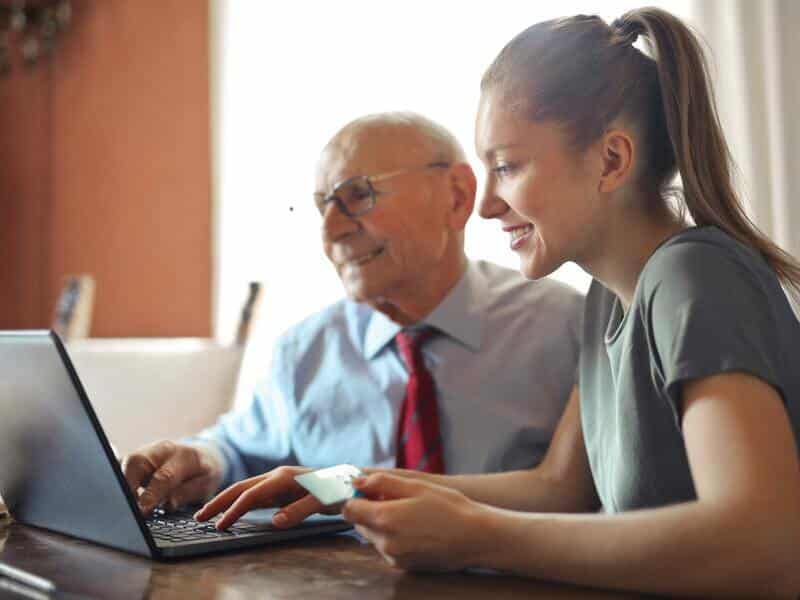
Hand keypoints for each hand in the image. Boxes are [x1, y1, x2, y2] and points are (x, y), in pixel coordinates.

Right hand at [122, 440, 223, 515]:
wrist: (204, 454)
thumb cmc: (204, 472)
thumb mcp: (207, 484)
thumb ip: (188, 492)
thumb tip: (168, 504)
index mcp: (184, 455)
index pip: (163, 475)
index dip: (151, 494)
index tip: (142, 510)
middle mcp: (162, 449)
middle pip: (136, 462)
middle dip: (127, 486)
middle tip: (127, 509)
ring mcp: (147, 451)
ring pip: (125, 463)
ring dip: (121, 484)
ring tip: (123, 505)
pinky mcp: (136, 458)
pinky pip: (122, 466)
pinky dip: (119, 480)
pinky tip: (119, 495)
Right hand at [194, 466, 336, 529]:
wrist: (351, 480)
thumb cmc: (338, 489)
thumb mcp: (323, 501)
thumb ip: (300, 510)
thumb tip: (275, 522)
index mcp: (283, 477)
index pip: (251, 495)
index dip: (234, 510)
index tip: (220, 525)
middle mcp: (277, 476)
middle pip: (241, 488)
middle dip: (219, 502)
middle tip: (198, 517)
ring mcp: (278, 482)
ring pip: (245, 490)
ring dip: (226, 501)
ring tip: (208, 515)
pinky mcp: (281, 488)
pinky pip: (255, 495)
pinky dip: (239, 502)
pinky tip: (233, 511)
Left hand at [342, 473, 488, 571]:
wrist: (475, 538)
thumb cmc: (449, 508)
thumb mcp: (416, 486)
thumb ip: (382, 482)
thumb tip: (358, 481)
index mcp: (384, 519)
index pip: (349, 509)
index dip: (355, 496)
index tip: (367, 489)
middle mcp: (384, 542)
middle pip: (359, 523)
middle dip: (369, 509)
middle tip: (393, 498)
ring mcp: (393, 557)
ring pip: (373, 536)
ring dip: (381, 523)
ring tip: (408, 513)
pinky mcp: (403, 566)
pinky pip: (387, 547)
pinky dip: (393, 536)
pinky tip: (414, 527)